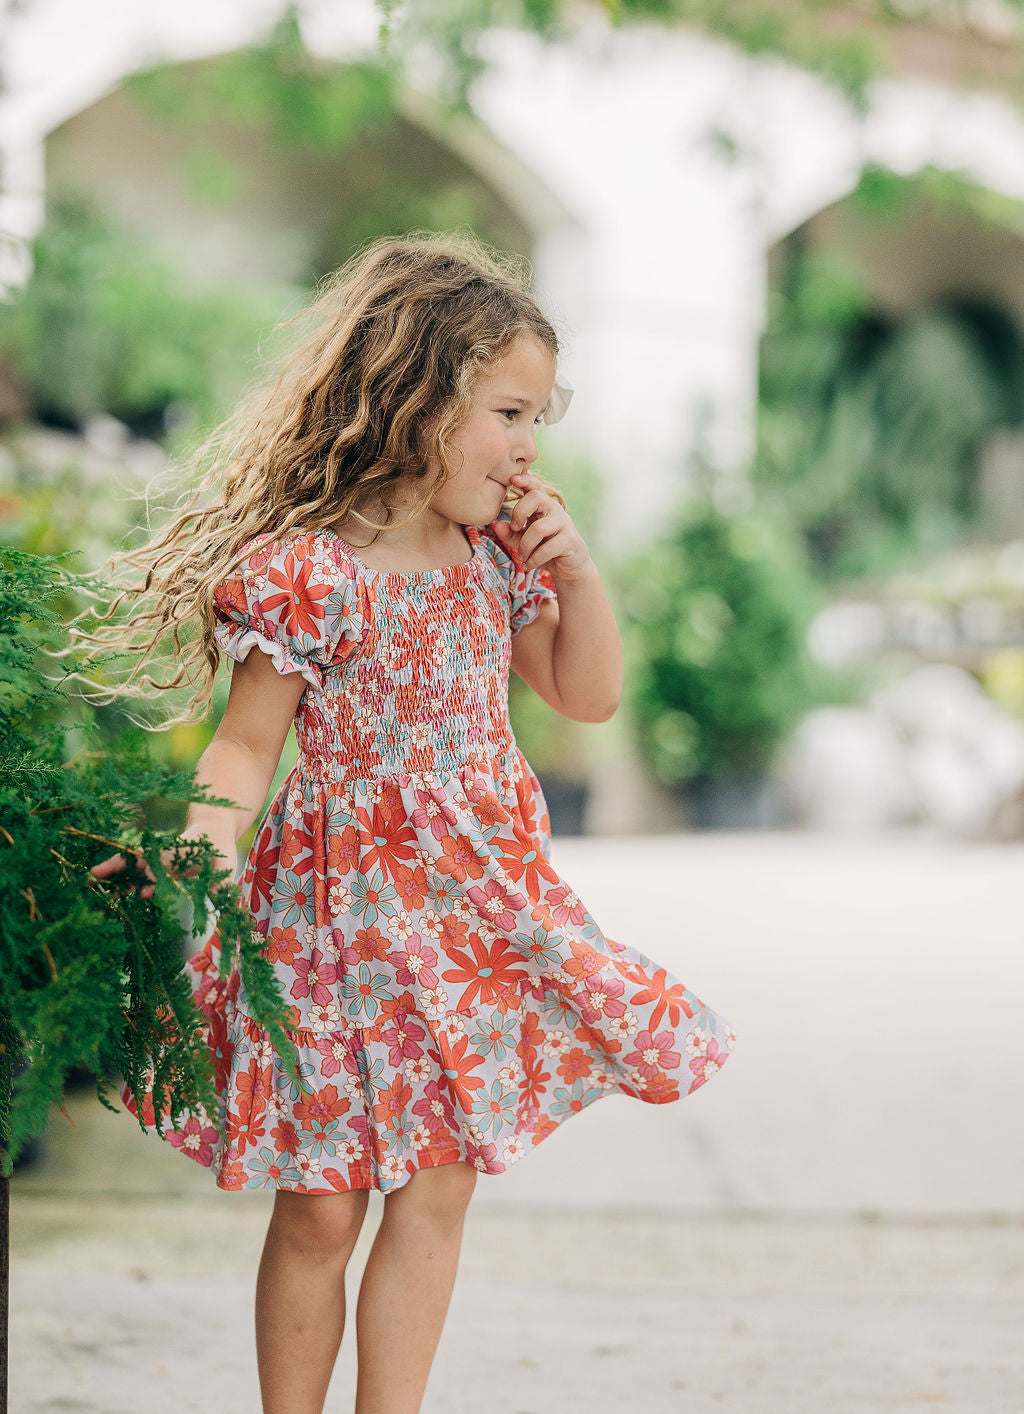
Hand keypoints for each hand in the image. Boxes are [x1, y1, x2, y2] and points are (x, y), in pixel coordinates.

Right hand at [89, 827, 236, 901]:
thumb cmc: (219, 847)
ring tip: (93, 885)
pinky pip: (135, 874)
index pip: (162, 864)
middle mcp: (164, 855)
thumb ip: (221, 878)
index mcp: (181, 853)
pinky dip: (123, 881)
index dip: (153, 875)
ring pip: (131, 867)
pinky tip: (111, 893)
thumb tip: (214, 895)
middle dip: (117, 868)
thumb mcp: (226, 861)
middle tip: (94, 876)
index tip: (144, 888)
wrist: (212, 830)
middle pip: (137, 860)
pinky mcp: (155, 866)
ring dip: (114, 876)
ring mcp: (157, 860)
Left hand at [492, 471, 592, 583]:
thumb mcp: (523, 542)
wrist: (570, 568)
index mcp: (542, 506)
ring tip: (521, 558)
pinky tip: (528, 565)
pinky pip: (548, 548)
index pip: (535, 486)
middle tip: (515, 528)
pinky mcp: (570, 540)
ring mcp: (564, 523)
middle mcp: (554, 509)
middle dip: (519, 512)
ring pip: (538, 528)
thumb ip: (510, 533)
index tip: (513, 479)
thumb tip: (495, 525)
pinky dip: (534, 559)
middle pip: (536, 497)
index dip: (525, 480)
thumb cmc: (544, 550)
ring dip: (524, 546)